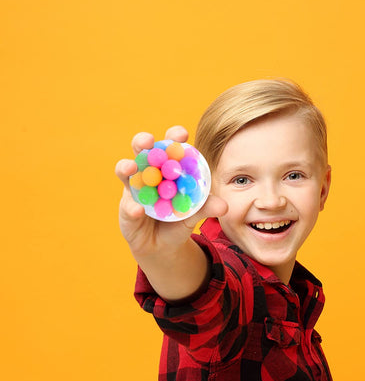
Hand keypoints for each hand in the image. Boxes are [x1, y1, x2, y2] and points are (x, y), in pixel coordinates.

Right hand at [115, 126, 227, 259]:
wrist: (165, 246)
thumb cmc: (179, 220)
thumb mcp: (194, 212)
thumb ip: (207, 207)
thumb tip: (224, 205)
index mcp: (167, 168)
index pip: (169, 147)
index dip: (174, 137)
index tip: (182, 134)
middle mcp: (148, 173)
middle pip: (142, 150)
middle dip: (143, 141)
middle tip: (148, 141)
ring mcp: (134, 189)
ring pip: (125, 171)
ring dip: (127, 166)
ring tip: (132, 166)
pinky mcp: (126, 208)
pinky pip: (128, 205)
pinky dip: (132, 207)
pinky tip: (138, 210)